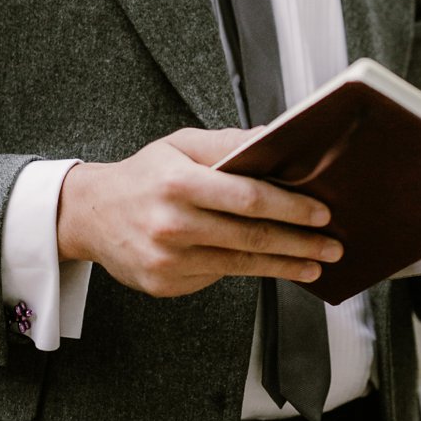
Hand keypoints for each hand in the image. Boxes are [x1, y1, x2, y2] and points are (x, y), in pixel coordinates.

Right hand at [57, 127, 339, 296]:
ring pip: (240, 265)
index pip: (247, 198)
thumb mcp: (181, 146)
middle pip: (251, 237)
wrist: (88, 214)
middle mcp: (171, 224)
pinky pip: (217, 277)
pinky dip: (250, 272)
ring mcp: (166, 259)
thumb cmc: (144, 176)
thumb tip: (276, 137)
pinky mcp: (164, 283)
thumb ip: (229, 144)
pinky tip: (275, 268)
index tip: (322, 214)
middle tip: (333, 246)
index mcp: (179, 183)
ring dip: (285, 266)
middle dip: (300, 244)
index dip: (290, 208)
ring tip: (315, 265)